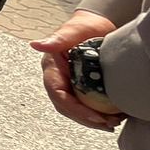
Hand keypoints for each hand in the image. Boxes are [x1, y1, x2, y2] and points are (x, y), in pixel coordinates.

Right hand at [32, 10, 124, 129]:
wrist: (96, 25)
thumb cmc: (84, 26)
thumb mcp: (72, 31)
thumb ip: (57, 39)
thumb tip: (36, 45)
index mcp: (52, 68)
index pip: (58, 94)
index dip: (75, 109)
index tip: (95, 117)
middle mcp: (58, 79)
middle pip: (66, 107)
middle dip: (86, 119)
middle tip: (108, 124)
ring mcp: (69, 84)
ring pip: (75, 110)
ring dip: (92, 121)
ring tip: (112, 123)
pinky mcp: (81, 87)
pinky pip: (85, 105)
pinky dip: (97, 114)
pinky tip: (112, 118)